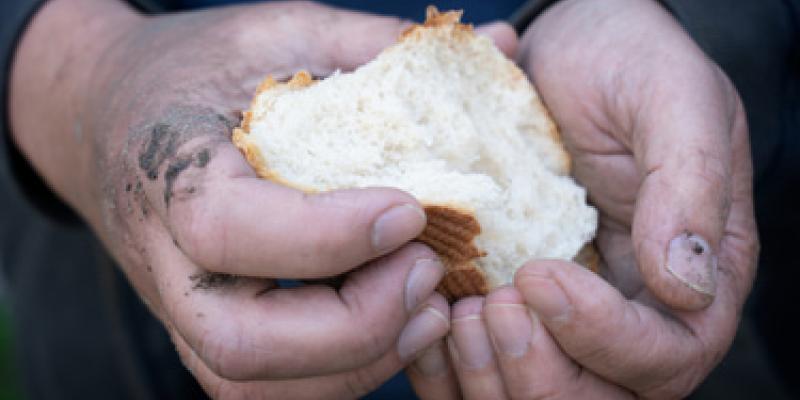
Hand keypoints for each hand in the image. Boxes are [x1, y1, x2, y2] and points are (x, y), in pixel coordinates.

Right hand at [11, 1, 459, 397]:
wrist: (111, 112)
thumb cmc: (201, 68)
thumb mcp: (279, 33)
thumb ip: (375, 46)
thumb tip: (498, 45)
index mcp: (169, 167)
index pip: (227, 229)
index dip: (327, 235)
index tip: (409, 212)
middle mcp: (163, 256)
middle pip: (241, 342)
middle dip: (355, 323)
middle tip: (427, 267)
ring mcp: (180, 306)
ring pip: (254, 384)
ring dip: (359, 360)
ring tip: (430, 304)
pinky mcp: (206, 328)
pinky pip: (269, 388)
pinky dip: (343, 373)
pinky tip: (400, 323)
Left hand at [407, 0, 757, 397]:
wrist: (565, 49)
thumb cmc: (627, 61)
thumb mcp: (674, 100)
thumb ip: (690, 187)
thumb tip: (685, 283)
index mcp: (691, 277)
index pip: (665, 356)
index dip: (603, 338)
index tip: (540, 276)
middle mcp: (632, 311)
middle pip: (599, 397)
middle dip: (539, 371)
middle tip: (492, 305)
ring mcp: (567, 315)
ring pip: (538, 394)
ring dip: (488, 374)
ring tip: (457, 309)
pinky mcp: (514, 303)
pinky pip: (483, 369)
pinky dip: (447, 365)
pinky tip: (424, 320)